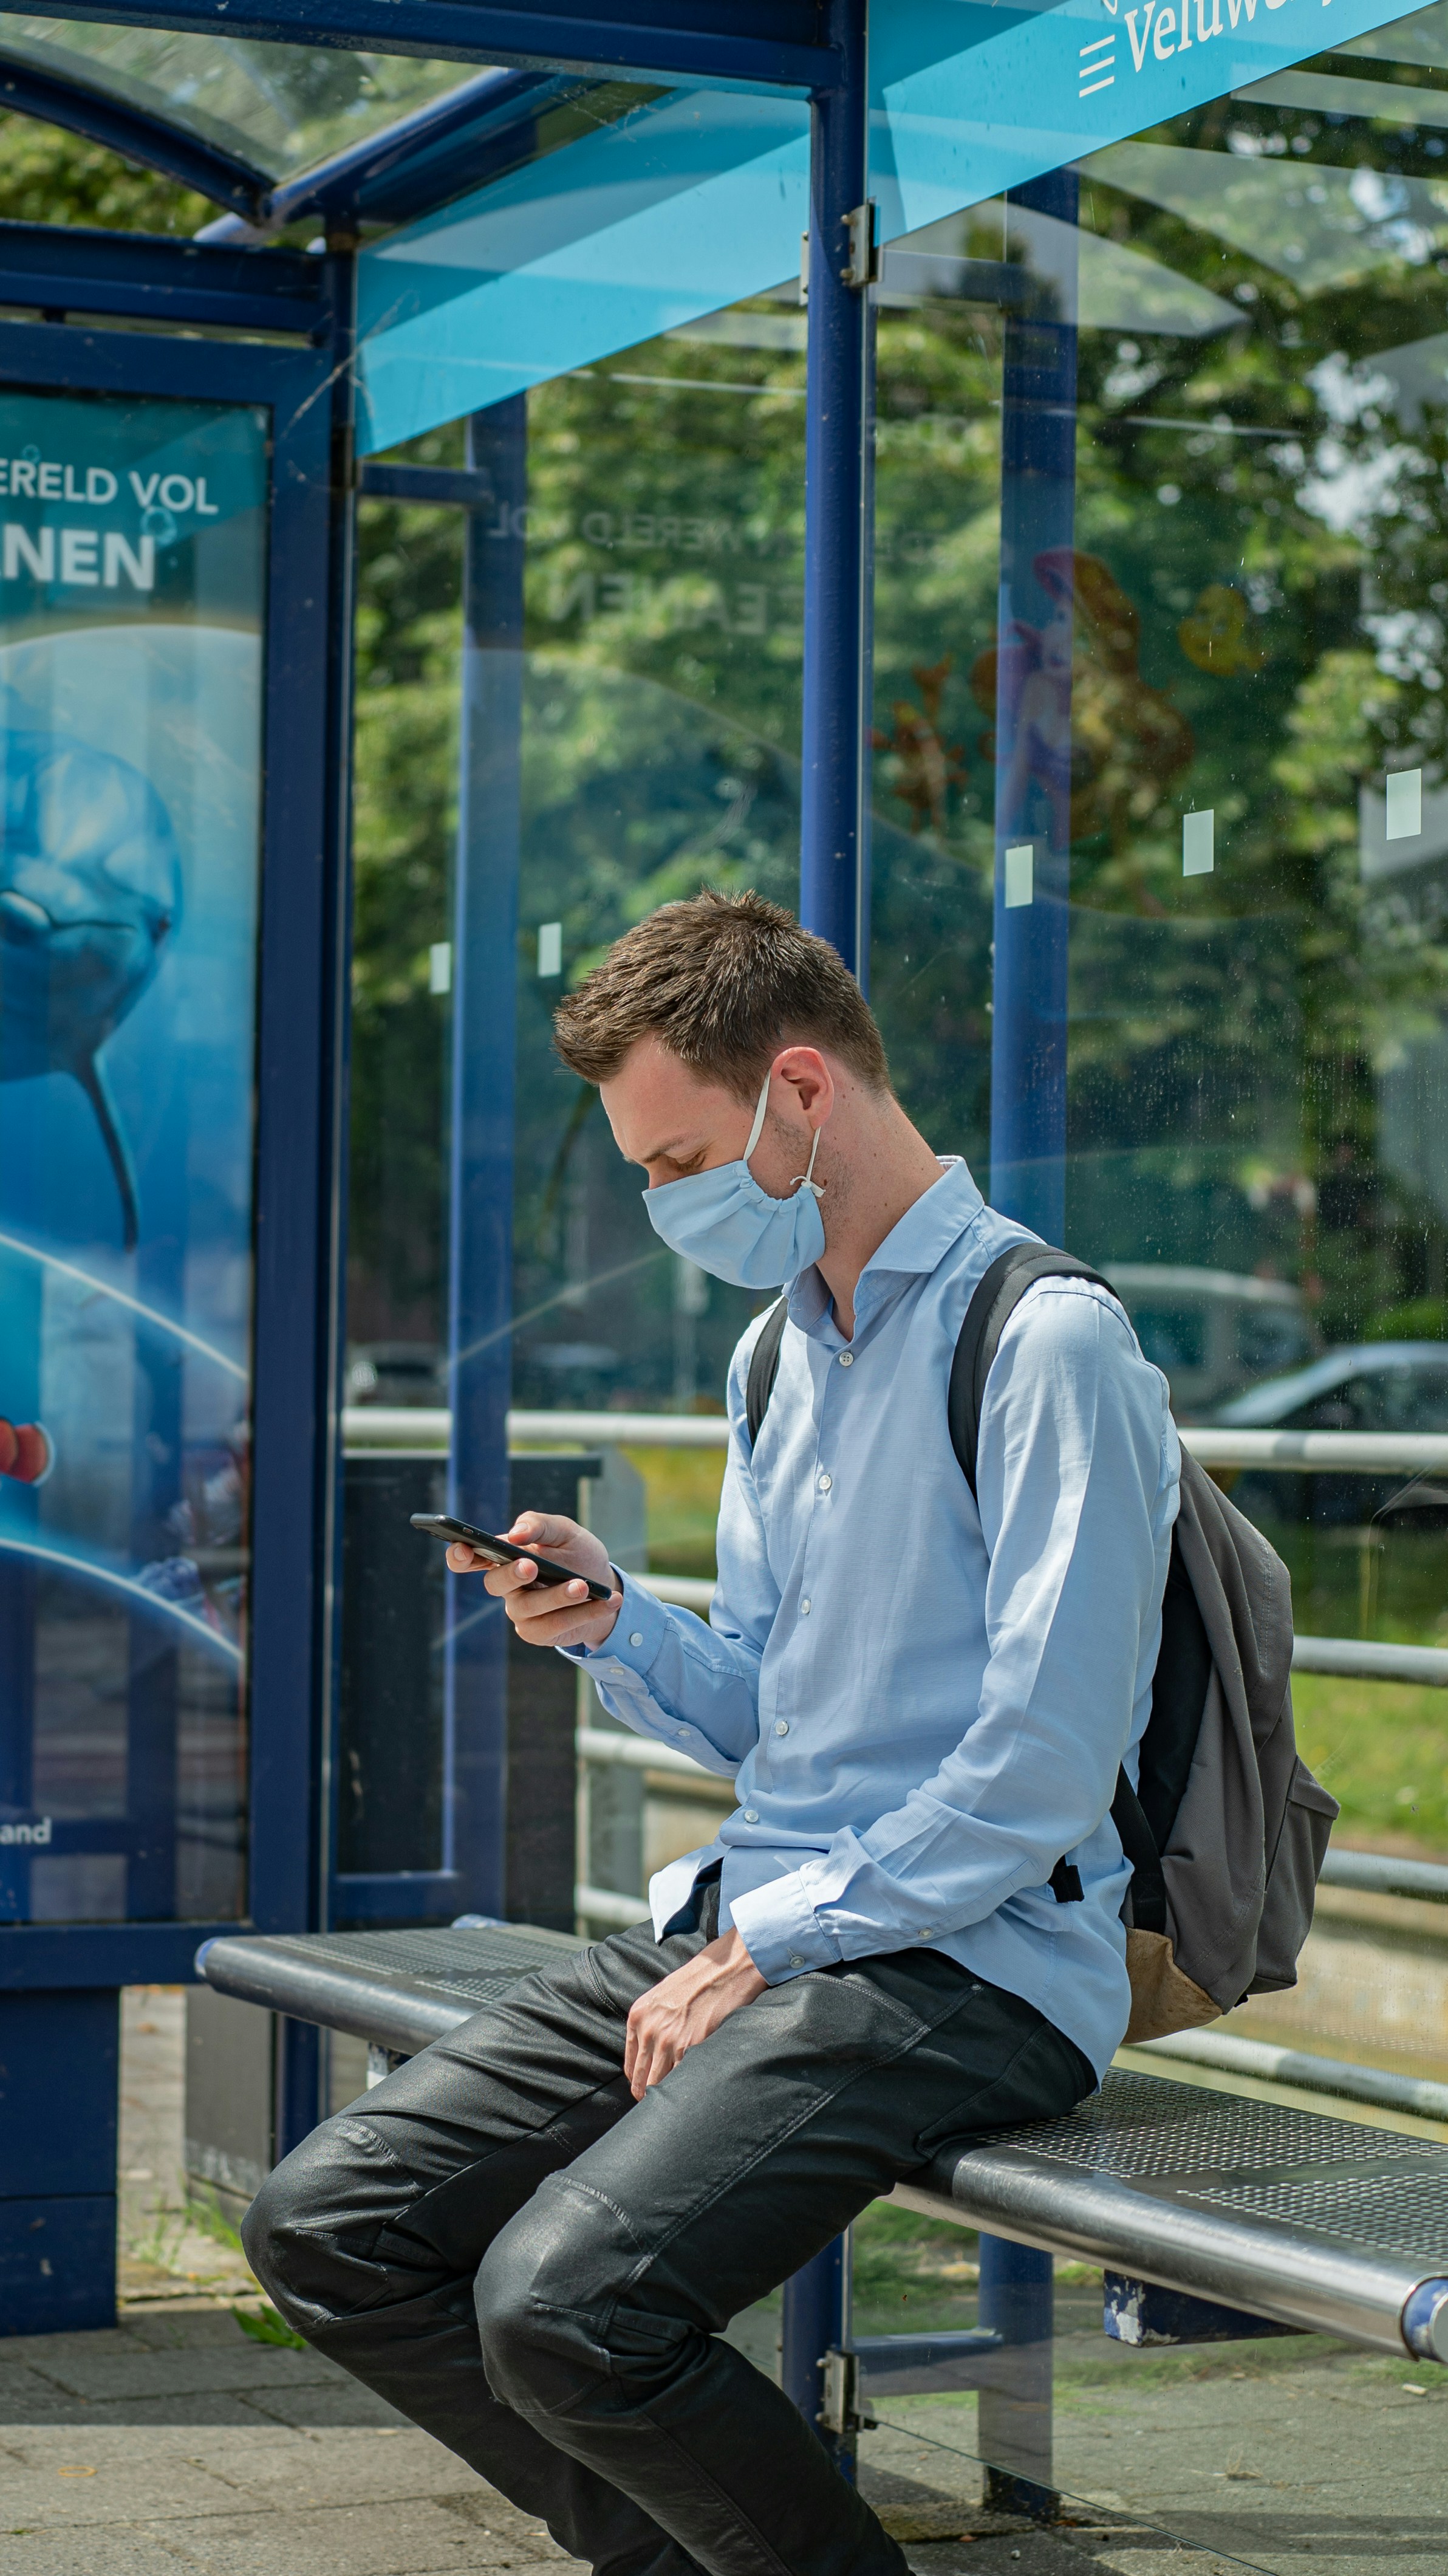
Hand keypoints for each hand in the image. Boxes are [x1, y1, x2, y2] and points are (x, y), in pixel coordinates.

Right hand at [446, 1511, 621, 1651]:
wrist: (606, 1586)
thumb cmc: (578, 1555)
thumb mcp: (565, 1531)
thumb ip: (540, 1525)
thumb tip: (515, 1534)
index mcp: (505, 1557)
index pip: (470, 1558)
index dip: (459, 1556)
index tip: (464, 1549)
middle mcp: (507, 1586)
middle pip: (494, 1584)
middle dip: (512, 1574)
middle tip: (531, 1566)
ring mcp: (520, 1612)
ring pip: (528, 1608)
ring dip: (557, 1596)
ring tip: (583, 1586)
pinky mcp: (538, 1633)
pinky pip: (554, 1627)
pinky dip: (584, 1613)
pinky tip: (607, 1601)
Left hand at [624, 1929, 766, 2098]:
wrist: (725, 1967)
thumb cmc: (697, 1981)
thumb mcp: (660, 1997)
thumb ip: (650, 2025)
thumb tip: (651, 2057)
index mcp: (637, 2017)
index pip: (631, 2069)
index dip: (643, 2083)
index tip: (655, 2088)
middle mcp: (648, 2030)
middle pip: (642, 2083)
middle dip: (653, 2096)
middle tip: (669, 2101)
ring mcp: (669, 2040)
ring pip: (659, 2086)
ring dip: (670, 2096)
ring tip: (682, 2099)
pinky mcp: (692, 2046)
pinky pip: (682, 2079)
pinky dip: (687, 2087)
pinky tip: (695, 2086)